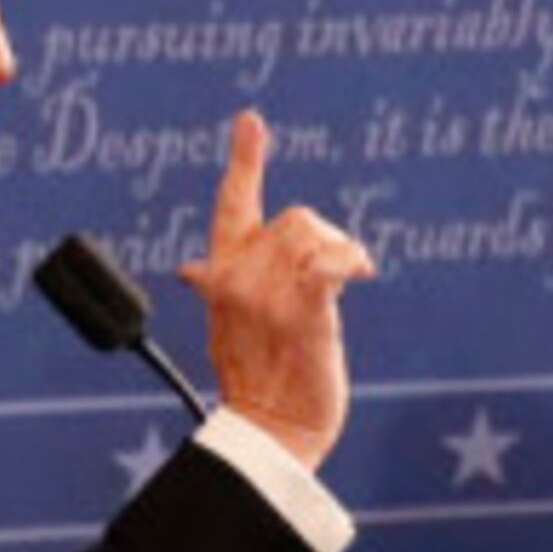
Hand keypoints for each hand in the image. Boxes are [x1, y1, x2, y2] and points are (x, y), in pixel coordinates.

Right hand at [179, 110, 373, 470]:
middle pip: (293, 218)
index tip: (251, 121)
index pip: (231, 205)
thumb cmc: (260, 383)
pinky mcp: (301, 311)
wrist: (270, 430)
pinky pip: (330, 261)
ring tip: (342, 287)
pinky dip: (350, 259)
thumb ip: (223, 286)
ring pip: (312, 235)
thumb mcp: (233, 324)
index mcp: (220, 274)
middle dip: (322, 241)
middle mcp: (236, 278)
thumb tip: (191, 271)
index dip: (244, 160)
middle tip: (332, 278)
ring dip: (337, 254)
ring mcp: (266, 295)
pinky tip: (361, 273)